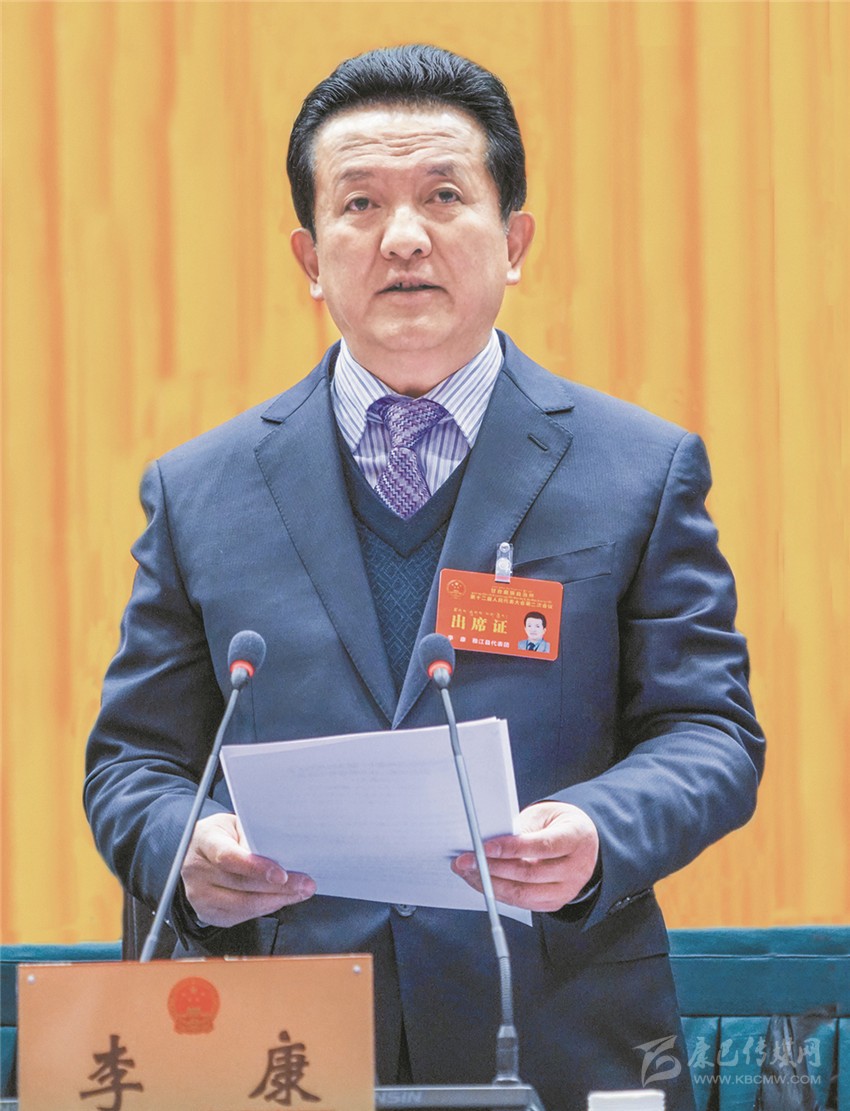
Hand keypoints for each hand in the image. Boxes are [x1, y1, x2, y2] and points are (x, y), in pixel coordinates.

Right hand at [181, 812, 315, 927]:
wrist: (194, 850)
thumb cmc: (221, 835)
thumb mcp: (234, 824)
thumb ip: (254, 835)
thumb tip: (286, 849)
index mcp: (204, 841)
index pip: (228, 857)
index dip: (256, 867)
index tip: (282, 874)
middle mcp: (197, 870)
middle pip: (241, 885)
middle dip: (279, 887)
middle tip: (305, 884)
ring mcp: (199, 895)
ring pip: (243, 905)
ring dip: (277, 900)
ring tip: (299, 893)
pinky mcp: (207, 913)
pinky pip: (240, 917)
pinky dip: (265, 909)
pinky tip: (280, 900)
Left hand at [451, 801, 598, 912]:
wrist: (583, 842)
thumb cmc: (559, 825)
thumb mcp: (544, 816)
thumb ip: (521, 827)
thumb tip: (486, 841)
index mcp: (576, 839)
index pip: (542, 846)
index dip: (511, 848)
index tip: (483, 846)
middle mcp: (576, 868)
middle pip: (529, 874)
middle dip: (491, 868)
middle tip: (465, 859)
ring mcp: (567, 890)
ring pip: (523, 893)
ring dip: (489, 884)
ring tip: (467, 872)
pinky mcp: (555, 903)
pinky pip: (522, 903)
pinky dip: (499, 893)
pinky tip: (482, 882)